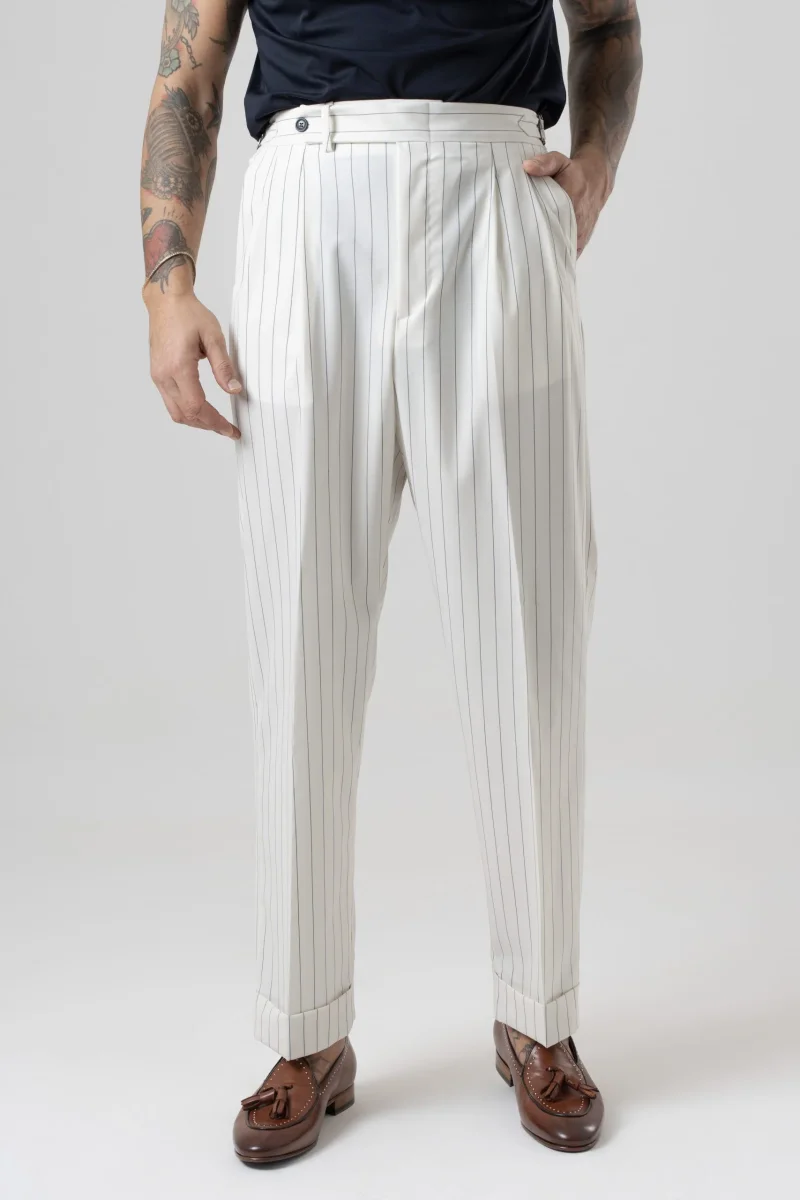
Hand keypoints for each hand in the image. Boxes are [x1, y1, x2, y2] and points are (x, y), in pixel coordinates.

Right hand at [146, 282, 241, 438]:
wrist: (166, 301)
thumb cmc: (189, 314)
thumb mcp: (214, 337)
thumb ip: (224, 367)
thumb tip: (235, 391)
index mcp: (178, 367)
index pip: (197, 407)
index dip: (215, 422)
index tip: (231, 430)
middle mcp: (164, 375)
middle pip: (185, 415)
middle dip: (208, 426)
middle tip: (228, 429)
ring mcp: (158, 376)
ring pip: (175, 412)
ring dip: (196, 421)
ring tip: (216, 422)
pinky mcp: (157, 374)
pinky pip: (170, 401)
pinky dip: (186, 411)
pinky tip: (201, 408)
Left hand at [522, 147, 612, 256]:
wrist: (597, 180)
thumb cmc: (574, 171)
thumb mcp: (560, 162)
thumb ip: (544, 163)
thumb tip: (526, 167)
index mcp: (571, 202)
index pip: (549, 223)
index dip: (533, 232)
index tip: (518, 239)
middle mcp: (577, 222)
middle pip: (553, 242)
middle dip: (536, 248)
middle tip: (518, 254)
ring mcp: (580, 234)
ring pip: (561, 253)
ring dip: (546, 258)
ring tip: (527, 265)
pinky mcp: (581, 242)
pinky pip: (568, 256)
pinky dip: (556, 261)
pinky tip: (541, 267)